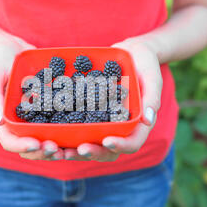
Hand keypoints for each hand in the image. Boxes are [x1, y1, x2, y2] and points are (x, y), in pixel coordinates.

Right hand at [0, 36, 64, 160]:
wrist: (14, 49)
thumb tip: (0, 121)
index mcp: (0, 119)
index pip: (8, 140)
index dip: (21, 146)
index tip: (36, 145)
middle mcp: (16, 124)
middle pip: (27, 148)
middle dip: (41, 152)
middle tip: (57, 150)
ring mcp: (31, 120)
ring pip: (42, 142)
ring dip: (54, 149)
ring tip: (67, 150)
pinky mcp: (44, 112)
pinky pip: (53, 126)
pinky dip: (63, 133)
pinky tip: (77, 133)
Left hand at [64, 38, 161, 161]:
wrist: (130, 53)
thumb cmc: (146, 64)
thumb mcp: (152, 77)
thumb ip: (152, 97)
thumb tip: (148, 120)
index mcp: (138, 124)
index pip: (133, 143)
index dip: (120, 145)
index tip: (107, 140)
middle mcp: (121, 128)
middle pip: (109, 150)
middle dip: (94, 152)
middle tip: (80, 149)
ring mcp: (105, 123)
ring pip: (93, 144)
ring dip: (78, 150)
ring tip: (63, 151)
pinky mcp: (92, 115)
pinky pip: (81, 128)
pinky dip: (69, 134)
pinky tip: (54, 134)